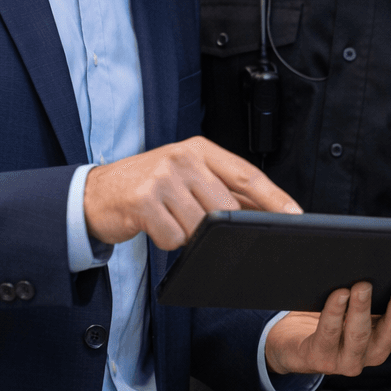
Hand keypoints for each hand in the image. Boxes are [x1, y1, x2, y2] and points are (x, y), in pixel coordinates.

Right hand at [83, 136, 299, 250]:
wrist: (95, 193)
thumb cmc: (148, 186)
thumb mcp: (187, 176)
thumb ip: (223, 189)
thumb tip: (267, 211)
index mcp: (199, 149)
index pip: (247, 175)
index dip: (274, 197)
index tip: (295, 215)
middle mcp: (182, 158)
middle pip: (226, 207)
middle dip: (220, 227)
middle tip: (198, 224)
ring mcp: (162, 178)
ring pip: (201, 227)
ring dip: (190, 235)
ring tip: (171, 219)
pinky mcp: (143, 201)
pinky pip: (174, 238)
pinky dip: (168, 241)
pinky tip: (154, 226)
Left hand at [265, 278, 390, 376]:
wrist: (298, 346)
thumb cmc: (337, 318)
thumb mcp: (365, 303)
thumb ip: (382, 285)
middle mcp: (378, 350)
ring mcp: (351, 359)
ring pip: (361, 333)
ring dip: (363, 309)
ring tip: (362, 285)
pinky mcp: (322, 358)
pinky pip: (329, 333)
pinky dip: (334, 313)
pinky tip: (337, 294)